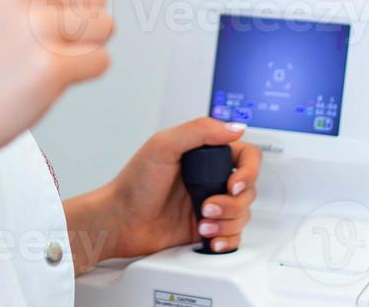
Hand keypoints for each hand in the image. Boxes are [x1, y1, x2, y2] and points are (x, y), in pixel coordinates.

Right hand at [0, 0, 113, 163]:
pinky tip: (41, 79)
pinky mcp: (50, 68)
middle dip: (74, 22)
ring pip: (105, 27)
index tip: (24, 11)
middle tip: (28, 41)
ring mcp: (35, 27)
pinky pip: (101, 61)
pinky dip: (80, 76)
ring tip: (36, 57)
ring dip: (80, 47)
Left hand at [96, 119, 260, 257]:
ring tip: (203, 224)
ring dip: (227, 222)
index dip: (249, 171)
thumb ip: (200, 131)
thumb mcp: (163, 146)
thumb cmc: (134, 184)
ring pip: (242, 214)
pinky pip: (233, 237)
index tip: (234, 184)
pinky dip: (226, 241)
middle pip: (248, 190)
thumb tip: (235, 128)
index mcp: (204, 155)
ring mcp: (209, 205)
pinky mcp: (206, 229)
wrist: (120, 222)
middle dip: (233, 203)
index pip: (246, 156)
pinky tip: (210, 239)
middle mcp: (209, 179)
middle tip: (208, 207)